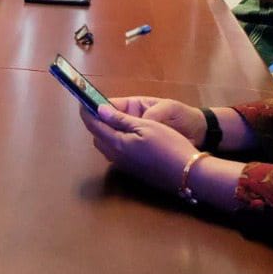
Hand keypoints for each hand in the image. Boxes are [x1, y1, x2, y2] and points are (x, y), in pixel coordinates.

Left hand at [78, 101, 199, 193]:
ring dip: (106, 132)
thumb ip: (120, 119)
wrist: (188, 174)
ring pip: (106, 146)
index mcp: (116, 143)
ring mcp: (124, 166)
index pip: (93, 125)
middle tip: (104, 108)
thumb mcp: (146, 125)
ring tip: (117, 119)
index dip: (87, 111)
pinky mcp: (133, 171)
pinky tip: (129, 136)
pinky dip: (116, 142)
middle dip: (96, 122)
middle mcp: (115, 157)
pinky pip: (116, 154)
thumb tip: (99, 110)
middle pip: (97, 136)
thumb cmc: (169, 145)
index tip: (84, 99)